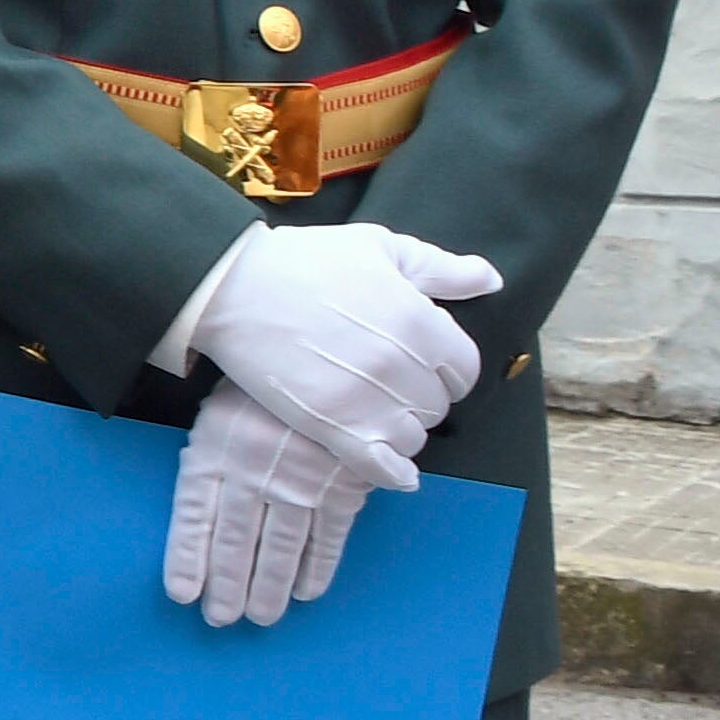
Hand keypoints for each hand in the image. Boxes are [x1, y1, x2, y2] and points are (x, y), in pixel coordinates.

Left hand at [165, 384, 381, 626]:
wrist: (326, 362)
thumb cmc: (260, 390)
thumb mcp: (218, 415)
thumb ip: (208, 462)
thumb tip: (201, 513)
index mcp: (214, 451)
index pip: (194, 516)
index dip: (187, 558)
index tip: (182, 594)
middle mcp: (252, 473)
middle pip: (235, 542)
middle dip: (228, 585)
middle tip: (222, 619)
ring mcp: (298, 483)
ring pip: (279, 548)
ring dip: (269, 588)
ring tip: (261, 617)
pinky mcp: (340, 488)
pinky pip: (327, 538)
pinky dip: (316, 569)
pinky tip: (306, 593)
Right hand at [196, 224, 500, 487]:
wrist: (230, 285)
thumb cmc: (302, 261)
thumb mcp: (376, 247)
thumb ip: (439, 267)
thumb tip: (489, 279)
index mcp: (420, 322)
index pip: (465, 369)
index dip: (445, 366)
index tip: (420, 360)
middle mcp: (402, 366)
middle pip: (438, 405)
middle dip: (420, 394)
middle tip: (386, 380)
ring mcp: (367, 400)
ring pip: (414, 437)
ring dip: (400, 427)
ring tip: (373, 409)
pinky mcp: (332, 426)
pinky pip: (383, 467)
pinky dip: (394, 472)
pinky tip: (395, 470)